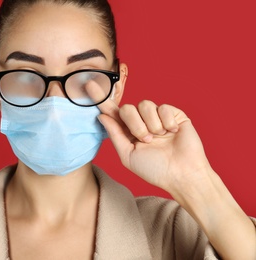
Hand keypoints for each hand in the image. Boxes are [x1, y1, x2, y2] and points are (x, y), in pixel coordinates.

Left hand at [97, 99, 211, 192]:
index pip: (112, 112)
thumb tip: (101, 116)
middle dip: (134, 124)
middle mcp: (141, 122)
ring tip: (159, 138)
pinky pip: (163, 107)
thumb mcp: (128, 155)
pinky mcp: (174, 114)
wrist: (182, 174)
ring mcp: (157, 117)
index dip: (101, 98)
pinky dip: (166, 122)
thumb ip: (115, 134)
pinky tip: (172, 132)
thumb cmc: (155, 169)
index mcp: (128, 132)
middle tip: (146, 139)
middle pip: (127, 108)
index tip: (89, 85)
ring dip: (150, 124)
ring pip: (145, 104)